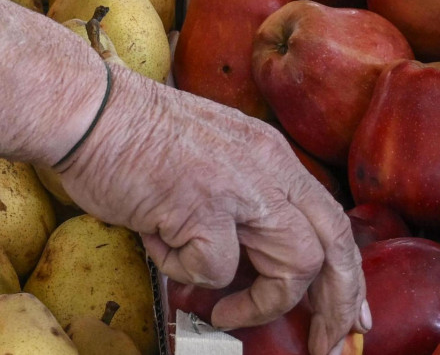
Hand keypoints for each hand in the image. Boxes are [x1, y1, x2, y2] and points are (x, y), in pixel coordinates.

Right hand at [55, 64, 370, 354]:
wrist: (89, 109)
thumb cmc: (133, 135)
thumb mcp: (211, 154)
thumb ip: (239, 199)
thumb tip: (243, 264)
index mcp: (270, 153)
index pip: (330, 219)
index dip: (346, 272)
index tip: (350, 312)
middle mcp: (267, 166)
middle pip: (331, 247)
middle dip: (336, 305)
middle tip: (325, 344)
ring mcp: (238, 187)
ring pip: (294, 266)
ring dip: (261, 303)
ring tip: (226, 312)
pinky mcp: (202, 207)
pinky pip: (215, 270)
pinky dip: (185, 273)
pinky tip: (160, 246)